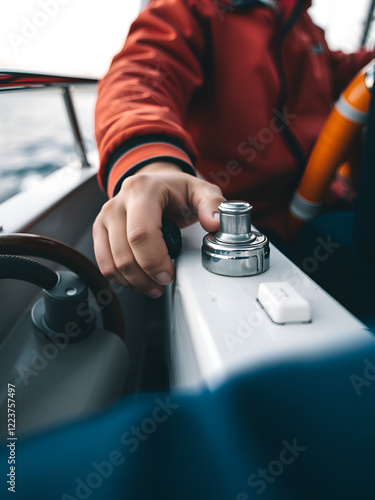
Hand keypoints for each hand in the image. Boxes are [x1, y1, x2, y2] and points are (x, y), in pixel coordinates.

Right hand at [93, 162, 224, 296]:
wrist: (154, 182)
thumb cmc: (176, 190)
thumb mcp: (200, 191)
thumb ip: (213, 204)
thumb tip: (215, 224)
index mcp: (142, 190)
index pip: (141, 234)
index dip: (155, 261)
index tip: (169, 275)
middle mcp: (118, 202)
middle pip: (125, 253)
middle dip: (146, 277)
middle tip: (164, 283)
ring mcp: (105, 216)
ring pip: (112, 262)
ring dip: (134, 282)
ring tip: (153, 286)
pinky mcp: (99, 229)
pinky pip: (103, 263)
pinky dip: (121, 278)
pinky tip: (138, 280)